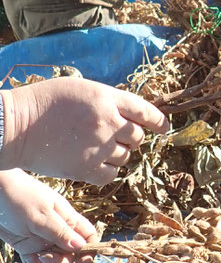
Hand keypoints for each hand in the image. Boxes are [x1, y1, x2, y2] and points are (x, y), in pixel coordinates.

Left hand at [0, 169, 98, 262]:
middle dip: (60, 262)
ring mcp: (42, 239)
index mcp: (67, 218)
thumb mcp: (41, 216)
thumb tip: (81, 247)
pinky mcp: (27, 245)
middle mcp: (57, 231)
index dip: (89, 251)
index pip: (88, 236)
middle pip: (70, 254)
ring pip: (52, 262)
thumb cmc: (18, 197)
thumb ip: (60, 232)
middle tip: (45, 258)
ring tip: (31, 259)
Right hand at [1, 78, 168, 185]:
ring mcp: (99, 147)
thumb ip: (107, 100)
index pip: (146, 111)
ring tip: (96, 147)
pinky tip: (93, 163)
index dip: (158, 122)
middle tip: (113, 136)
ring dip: (117, 153)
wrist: (17, 126)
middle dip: (131, 137)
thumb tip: (129, 115)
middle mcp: (108, 122)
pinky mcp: (87, 169)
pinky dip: (107, 170)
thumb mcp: (81, 88)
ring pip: (126, 156)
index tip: (162, 128)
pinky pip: (112, 174)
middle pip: (138, 136)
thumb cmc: (45, 102)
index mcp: (107, 98)